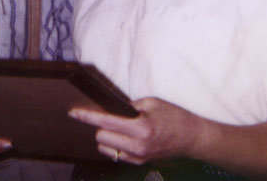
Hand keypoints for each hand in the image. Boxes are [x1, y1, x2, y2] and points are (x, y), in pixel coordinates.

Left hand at [69, 97, 200, 164]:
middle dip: (100, 126)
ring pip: (106, 148)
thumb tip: (111, 107)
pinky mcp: (140, 163)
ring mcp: (138, 157)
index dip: (87, 116)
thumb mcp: (152, 103)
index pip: (106, 121)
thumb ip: (129, 106)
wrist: (192, 138)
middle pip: (101, 137)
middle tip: (108, 117)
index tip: (74, 112)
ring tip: (117, 128)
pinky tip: (123, 137)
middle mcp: (138, 146)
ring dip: (106, 137)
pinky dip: (114, 145)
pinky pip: (116, 155)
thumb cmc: (174, 117)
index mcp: (141, 128)